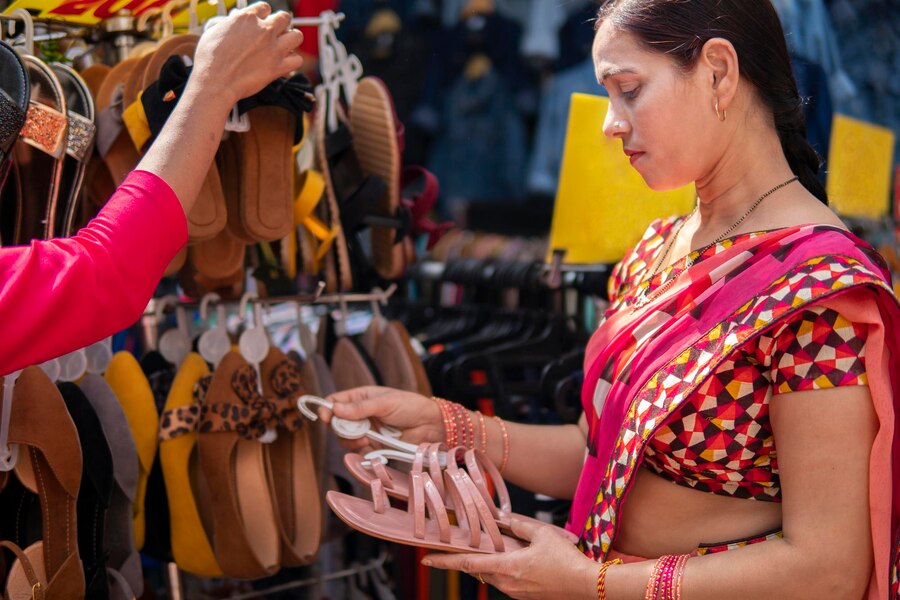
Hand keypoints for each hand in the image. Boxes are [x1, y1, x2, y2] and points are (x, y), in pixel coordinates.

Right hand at [191, 3, 303, 105]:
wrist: (215, 81)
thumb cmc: (210, 59)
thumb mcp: (213, 31)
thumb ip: (229, 24)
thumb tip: (232, 22)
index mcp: (247, 18)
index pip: (265, 7)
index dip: (263, 16)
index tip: (261, 23)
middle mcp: (263, 30)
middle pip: (285, 17)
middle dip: (281, 24)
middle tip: (276, 33)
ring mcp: (273, 48)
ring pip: (297, 36)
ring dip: (292, 40)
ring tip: (284, 46)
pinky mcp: (278, 67)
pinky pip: (297, 60)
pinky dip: (293, 61)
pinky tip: (285, 63)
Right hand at [321, 386, 443, 451]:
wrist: (430, 426)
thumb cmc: (410, 406)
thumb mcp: (384, 403)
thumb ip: (360, 408)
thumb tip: (335, 409)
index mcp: (361, 397)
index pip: (335, 402)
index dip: (327, 409)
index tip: (325, 417)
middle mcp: (360, 414)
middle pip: (336, 423)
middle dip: (340, 428)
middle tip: (353, 430)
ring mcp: (366, 430)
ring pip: (345, 438)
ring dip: (351, 440)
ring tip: (366, 439)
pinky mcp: (373, 445)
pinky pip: (358, 451)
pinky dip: (360, 451)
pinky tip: (370, 446)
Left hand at [422, 518, 595, 599]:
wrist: (587, 585)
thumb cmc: (566, 560)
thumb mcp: (542, 534)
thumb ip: (519, 526)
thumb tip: (504, 519)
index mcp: (508, 567)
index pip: (468, 564)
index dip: (445, 561)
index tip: (426, 558)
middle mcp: (508, 583)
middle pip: (477, 571)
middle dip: (464, 560)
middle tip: (452, 549)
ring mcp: (516, 592)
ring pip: (491, 576)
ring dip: (485, 564)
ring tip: (485, 550)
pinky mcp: (526, 596)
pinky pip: (505, 582)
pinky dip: (500, 570)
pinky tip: (509, 560)